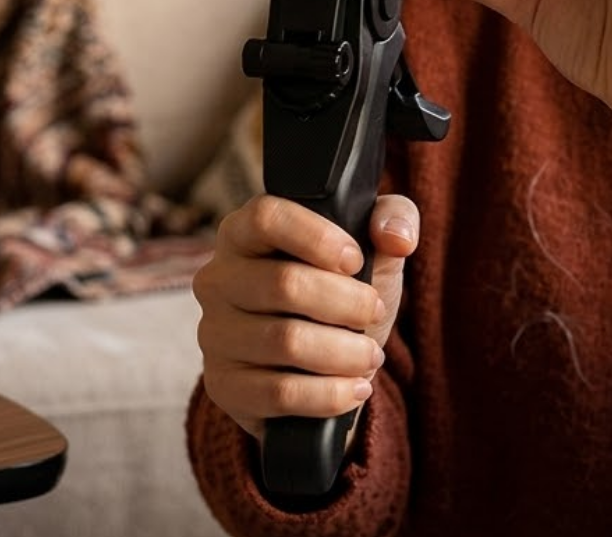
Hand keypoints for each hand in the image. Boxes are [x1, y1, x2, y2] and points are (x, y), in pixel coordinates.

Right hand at [192, 192, 418, 439]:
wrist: (318, 367)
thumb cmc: (339, 293)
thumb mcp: (371, 250)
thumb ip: (393, 220)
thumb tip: (396, 237)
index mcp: (243, 233)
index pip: (266, 217)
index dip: (318, 237)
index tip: (355, 260)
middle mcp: (218, 278)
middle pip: (284, 283)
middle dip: (347, 302)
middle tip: (374, 312)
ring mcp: (214, 334)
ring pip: (286, 341)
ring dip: (344, 352)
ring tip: (370, 355)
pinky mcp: (223, 386)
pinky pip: (279, 393)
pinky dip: (328, 393)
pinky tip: (353, 387)